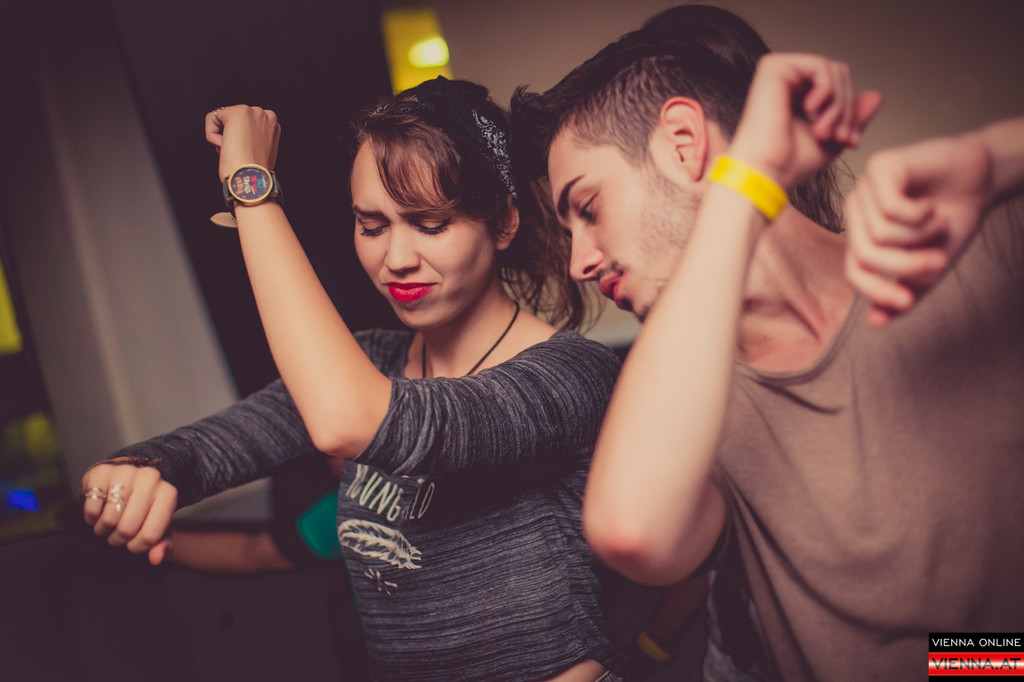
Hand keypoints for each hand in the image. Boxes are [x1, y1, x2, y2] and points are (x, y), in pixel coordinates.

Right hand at [81, 461, 177, 565]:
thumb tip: (156, 559)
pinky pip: (92, 509)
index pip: (150, 536)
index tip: (133, 543)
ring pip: (109, 520)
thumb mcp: (157, 524)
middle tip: (117, 534)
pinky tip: (99, 511)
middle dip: (118, 539)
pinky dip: (92, 517)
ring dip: (103, 530)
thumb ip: (161, 544)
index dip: (137, 547)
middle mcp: (150, 479)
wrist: (127, 478)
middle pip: (127, 529)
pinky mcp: (102, 472)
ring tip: (107, 524)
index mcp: (168, 494)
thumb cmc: (143, 506)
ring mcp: (126, 472)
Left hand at [206, 105, 280, 180]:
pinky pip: (212, 117)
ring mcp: (251, 112)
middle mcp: (264, 114)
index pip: (246, 123)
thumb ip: (256, 138)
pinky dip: (211, 134)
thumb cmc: (255, 171)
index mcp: (272, 124)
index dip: (241, 139)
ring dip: (222, 136)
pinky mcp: (236, 113)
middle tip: (239, 152)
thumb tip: (242, 136)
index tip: (245, 151)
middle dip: (231, 135)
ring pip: (222, 117)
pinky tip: (224, 146)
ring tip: (234, 150)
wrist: (252, 178)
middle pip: (234, 118)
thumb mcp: (262, 151)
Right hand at [729, 53, 881, 188]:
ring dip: (839, 104)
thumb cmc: (788, 164)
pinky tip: (812, 111)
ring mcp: (779, 72)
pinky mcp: (774, 67)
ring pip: (834, 71)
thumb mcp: (832, 139)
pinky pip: (821, 66)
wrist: (764, 173)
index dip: (851, 113)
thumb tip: (877, 96)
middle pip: (841, 76)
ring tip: (824, 132)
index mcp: (796, 95)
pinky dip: (827, 91)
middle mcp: (786, 81)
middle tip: (840, 138)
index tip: (850, 143)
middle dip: (847, 109)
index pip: (839, 87)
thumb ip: (852, 118)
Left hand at [844, 133, 992, 325]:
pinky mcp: (879, 167)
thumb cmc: (953, 219)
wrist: (981, 179)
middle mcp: (856, 211)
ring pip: (880, 233)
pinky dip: (920, 215)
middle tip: (939, 261)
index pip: (855, 272)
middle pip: (866, 254)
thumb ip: (906, 294)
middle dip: (906, 265)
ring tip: (937, 223)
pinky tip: (930, 206)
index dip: (877, 291)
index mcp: (861, 235)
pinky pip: (890, 208)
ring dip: (920, 236)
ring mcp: (864, 188)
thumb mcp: (930, 266)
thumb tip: (875, 322)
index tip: (907, 301)